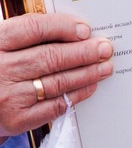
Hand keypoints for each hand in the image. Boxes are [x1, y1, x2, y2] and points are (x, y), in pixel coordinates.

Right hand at [0, 13, 112, 138]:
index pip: (34, 28)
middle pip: (51, 57)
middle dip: (84, 53)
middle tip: (106, 48)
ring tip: (105, 67)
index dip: (63, 27)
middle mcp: (0, 69)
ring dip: (86, 74)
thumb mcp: (2, 44)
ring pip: (57, 82)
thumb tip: (75, 31)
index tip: (86, 29)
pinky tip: (89, 87)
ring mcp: (8, 97)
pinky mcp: (16, 120)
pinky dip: (75, 95)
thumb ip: (28, 35)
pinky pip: (54, 106)